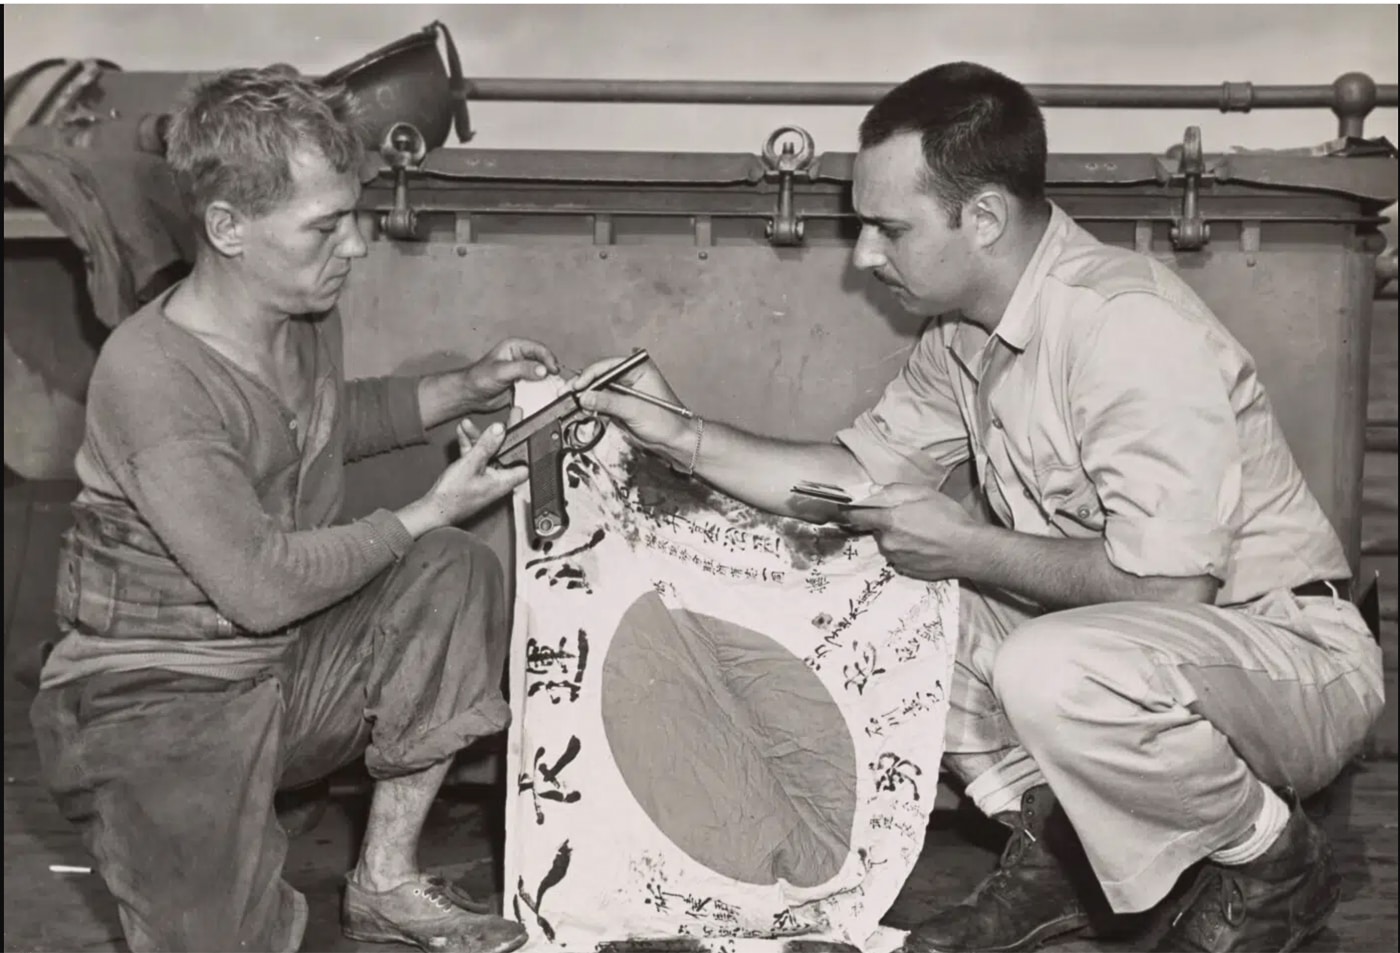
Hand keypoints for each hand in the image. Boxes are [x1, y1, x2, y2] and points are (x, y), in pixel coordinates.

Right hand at [398, 413, 528, 534]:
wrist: (434, 510)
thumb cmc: (453, 497)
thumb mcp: (471, 464)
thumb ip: (486, 446)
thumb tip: (499, 430)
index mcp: (504, 481)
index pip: (523, 461)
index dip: (525, 445)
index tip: (525, 428)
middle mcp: (498, 480)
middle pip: (504, 452)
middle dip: (498, 434)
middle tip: (507, 416)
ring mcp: (486, 478)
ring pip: (488, 453)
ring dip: (478, 438)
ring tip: (468, 425)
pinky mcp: (474, 476)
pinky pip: (476, 457)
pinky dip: (470, 446)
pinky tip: (462, 433)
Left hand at [459, 338, 560, 412]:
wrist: (471, 395)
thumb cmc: (479, 378)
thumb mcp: (502, 371)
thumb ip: (523, 369)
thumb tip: (542, 370)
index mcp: (515, 347)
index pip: (539, 349)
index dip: (548, 359)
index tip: (553, 370)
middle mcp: (521, 357)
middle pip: (544, 361)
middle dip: (551, 370)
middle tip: (555, 380)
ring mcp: (523, 371)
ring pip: (542, 374)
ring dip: (548, 381)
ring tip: (553, 387)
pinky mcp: (523, 384)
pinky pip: (537, 386)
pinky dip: (542, 390)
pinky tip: (544, 394)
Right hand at [569, 354, 694, 459]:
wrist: (674, 441)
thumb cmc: (667, 421)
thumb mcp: (634, 409)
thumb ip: (608, 401)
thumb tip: (585, 396)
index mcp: (638, 368)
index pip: (607, 366)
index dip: (589, 375)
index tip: (577, 386)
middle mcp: (630, 376)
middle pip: (600, 377)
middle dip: (584, 387)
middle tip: (569, 395)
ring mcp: (624, 391)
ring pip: (598, 390)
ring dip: (586, 398)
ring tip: (572, 404)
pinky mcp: (620, 405)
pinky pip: (601, 403)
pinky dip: (591, 407)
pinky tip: (583, 411)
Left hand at [843, 483, 979, 580]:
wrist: (970, 550)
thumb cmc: (950, 518)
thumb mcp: (923, 494)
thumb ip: (893, 491)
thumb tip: (872, 490)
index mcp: (889, 521)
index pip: (854, 516)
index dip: (850, 511)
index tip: (849, 508)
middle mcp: (888, 543)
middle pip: (874, 530)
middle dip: (884, 523)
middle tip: (906, 518)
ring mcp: (896, 560)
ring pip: (887, 544)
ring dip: (895, 538)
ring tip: (919, 533)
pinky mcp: (905, 571)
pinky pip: (897, 557)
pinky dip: (905, 551)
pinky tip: (923, 546)